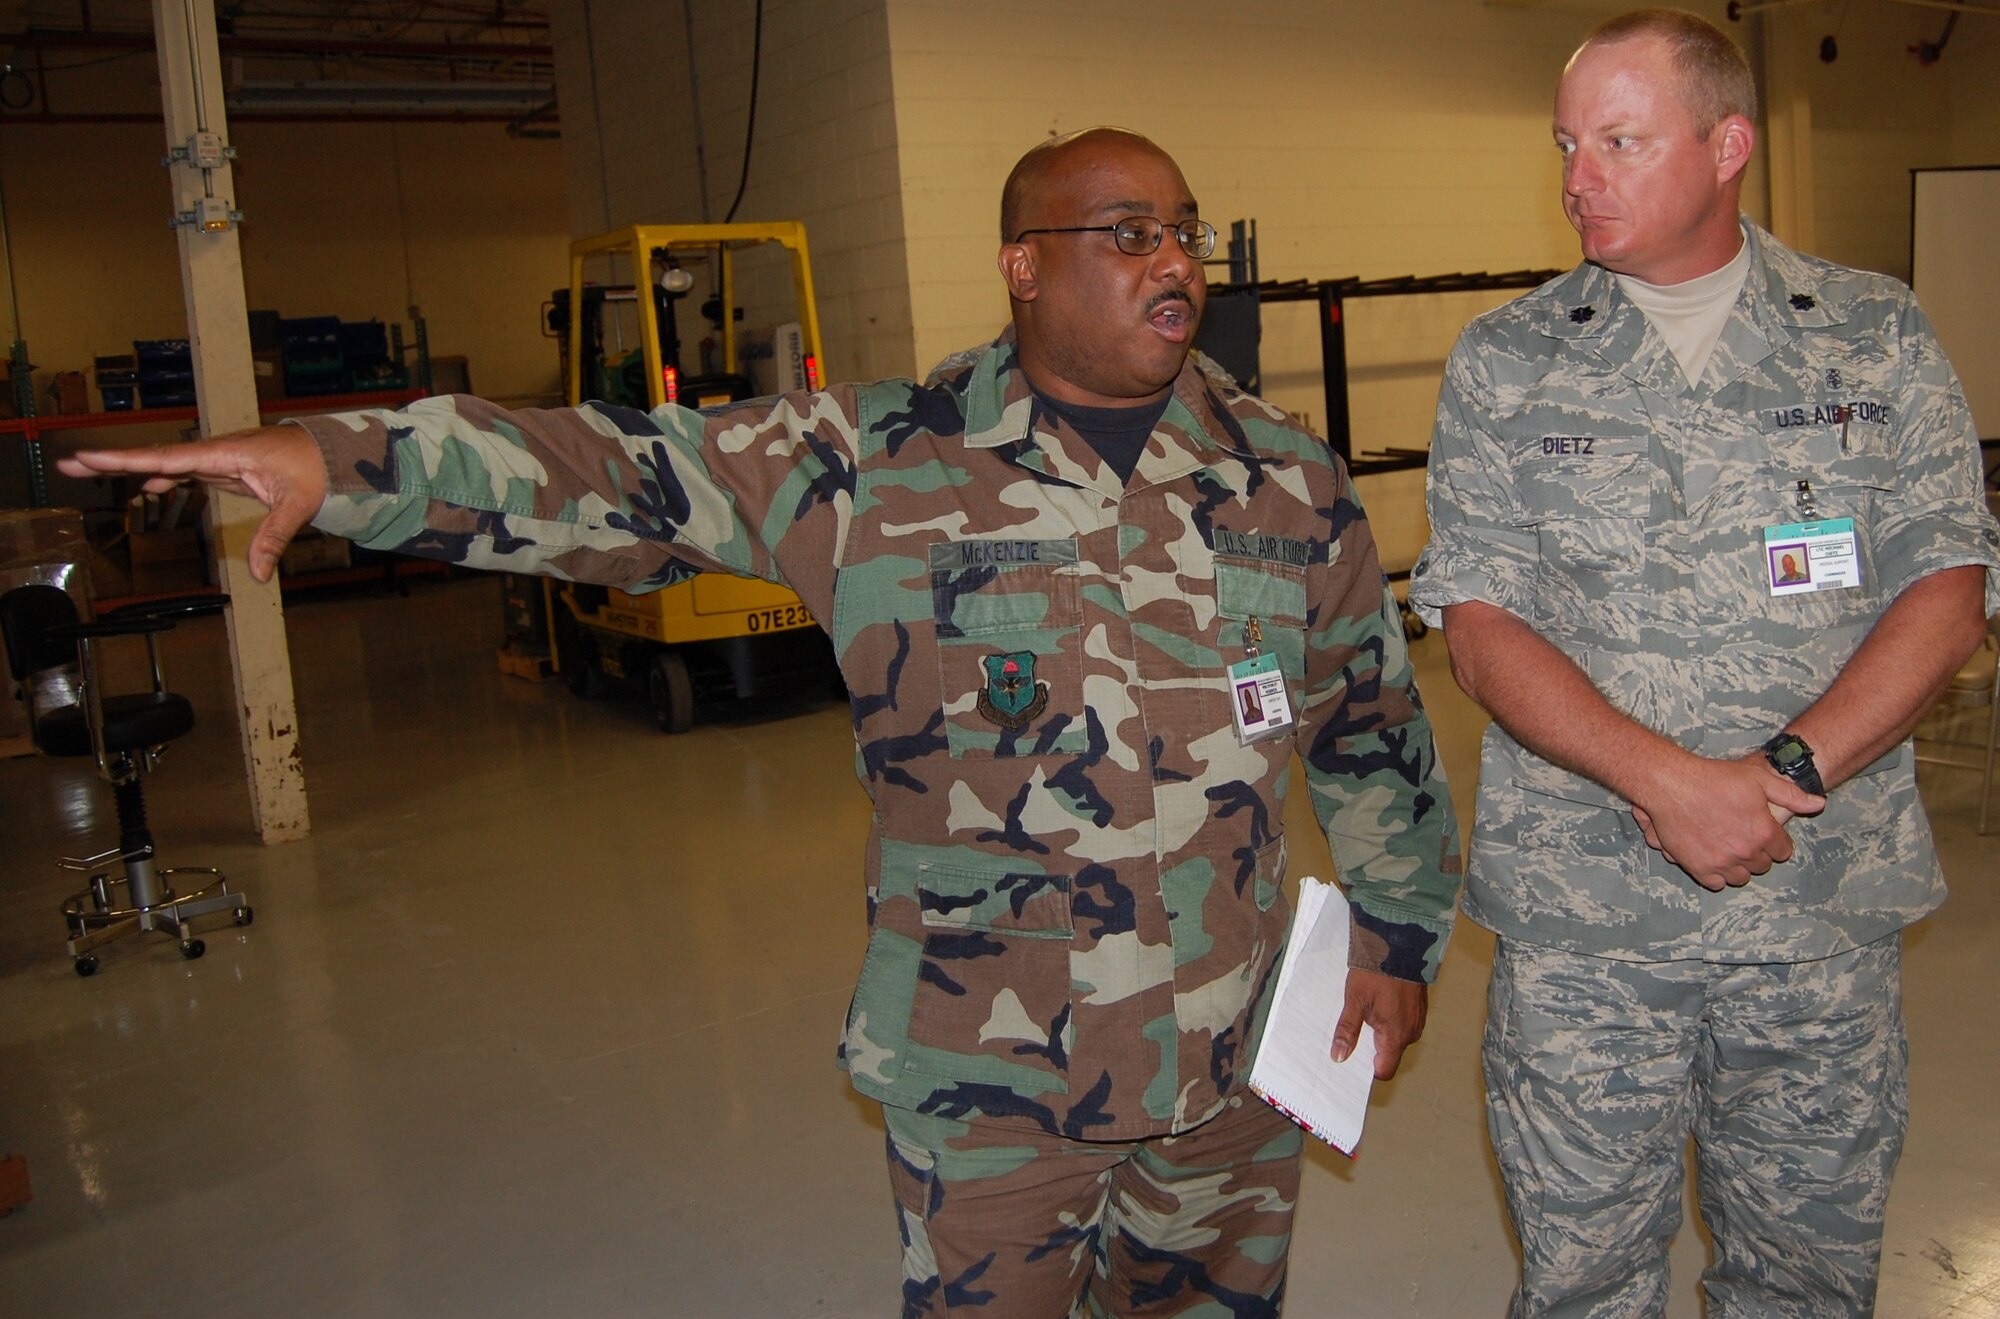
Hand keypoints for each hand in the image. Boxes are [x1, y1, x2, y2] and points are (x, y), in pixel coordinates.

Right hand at [57, 425, 329, 582]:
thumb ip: (274, 538)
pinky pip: (185, 471)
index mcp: (225, 453)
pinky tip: (148, 486)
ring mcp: (217, 459)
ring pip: (166, 462)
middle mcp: (214, 453)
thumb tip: (259, 575)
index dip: (128, 460)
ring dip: (131, 467)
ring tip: (88, 470)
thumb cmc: (315, 470)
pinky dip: (164, 476)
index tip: (90, 457)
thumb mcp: (298, 505)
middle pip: (156, 457)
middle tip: (69, 462)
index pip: (168, 458)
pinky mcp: (224, 468)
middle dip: (113, 461)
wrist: (332, 452)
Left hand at [1332, 968, 1426, 1079]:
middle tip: (1353, 1031)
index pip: (1385, 1069)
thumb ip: (1348, 1031)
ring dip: (1382, 1031)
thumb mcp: (1355, 1001)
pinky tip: (1378, 1003)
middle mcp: (1411, 1032)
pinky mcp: (1419, 1008)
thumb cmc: (1376, 973)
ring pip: (1396, 1037)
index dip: (1368, 1069)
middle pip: (1390, 1052)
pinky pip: (1404, 1023)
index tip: (1353, 1061)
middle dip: (1372, 1046)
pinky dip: (1391, 1019)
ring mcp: (1418, 1019)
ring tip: (1364, 1013)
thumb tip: (1339, 1057)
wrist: (1400, 944)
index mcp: (1396, 1036)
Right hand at [1628, 751, 1823, 890]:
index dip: (1775, 841)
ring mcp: (1722, 862)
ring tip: (1729, 849)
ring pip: (1741, 877)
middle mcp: (1746, 851)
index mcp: (1765, 832)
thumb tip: (1819, 804)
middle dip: (1757, 854)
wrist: (1673, 785)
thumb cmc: (1715, 778)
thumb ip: (1791, 795)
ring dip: (1739, 866)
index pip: (1782, 851)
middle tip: (1743, 837)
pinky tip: (1714, 859)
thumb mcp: (1758, 779)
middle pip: (1762, 866)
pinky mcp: (1698, 867)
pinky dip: (1717, 875)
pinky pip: (1716, 883)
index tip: (1763, 832)